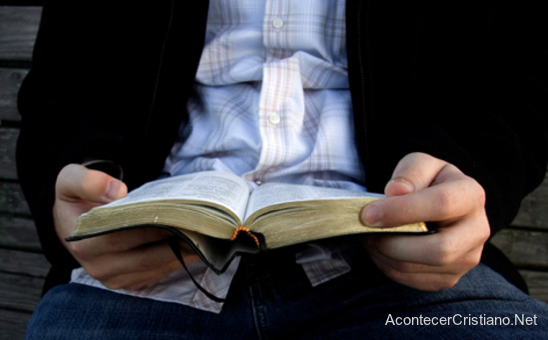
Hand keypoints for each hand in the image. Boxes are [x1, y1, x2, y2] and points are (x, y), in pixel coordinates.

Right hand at [53, 164, 198, 289]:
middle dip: (176, 244)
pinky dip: (176, 262)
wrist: (74, 221)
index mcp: (83, 242)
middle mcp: (98, 266)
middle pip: (145, 257)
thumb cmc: (76, 199)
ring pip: (155, 268)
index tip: (177, 218)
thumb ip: (88, 181)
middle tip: (202, 229)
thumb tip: (116, 191)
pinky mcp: (128, 281)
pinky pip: (156, 275)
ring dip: (181, 255)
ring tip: (205, 238)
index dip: (152, 229)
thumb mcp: (70, 181)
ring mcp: (114, 278)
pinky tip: (195, 248)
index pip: (124, 237)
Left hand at [360, 153, 489, 290]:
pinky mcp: (449, 277)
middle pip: (438, 250)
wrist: (439, 204)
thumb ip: (409, 174)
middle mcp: (476, 231)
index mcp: (471, 195)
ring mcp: (466, 259)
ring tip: (369, 236)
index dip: (401, 211)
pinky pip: (411, 280)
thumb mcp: (419, 165)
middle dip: (392, 242)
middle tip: (366, 229)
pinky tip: (380, 248)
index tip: (369, 214)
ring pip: (419, 268)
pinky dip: (387, 266)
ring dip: (384, 254)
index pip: (441, 205)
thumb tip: (396, 192)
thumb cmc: (427, 182)